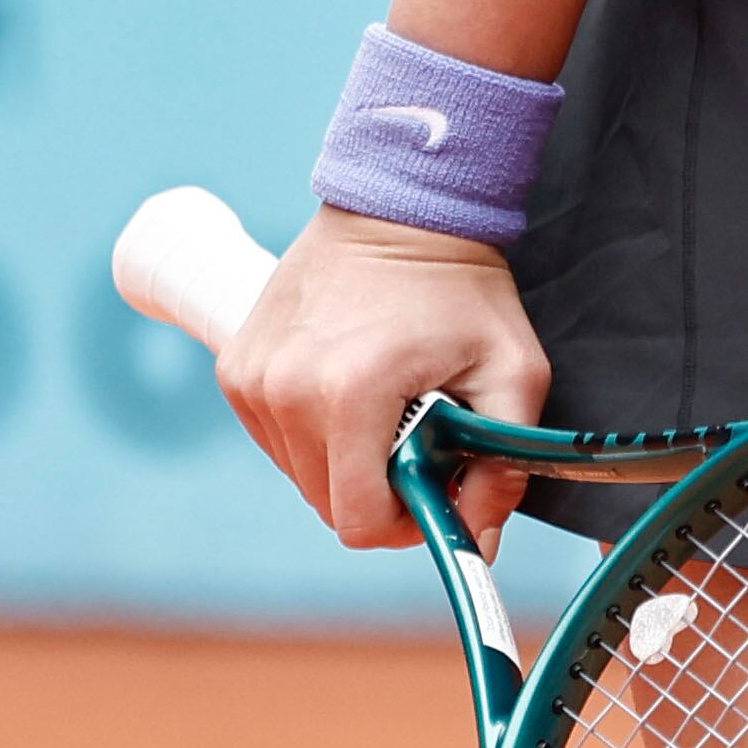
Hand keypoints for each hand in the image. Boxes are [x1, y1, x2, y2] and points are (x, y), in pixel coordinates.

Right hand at [219, 205, 550, 552]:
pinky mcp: (235, 369)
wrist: (400, 208)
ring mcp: (251, 379)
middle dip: (379, 489)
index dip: (403, 523)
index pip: (357, 520)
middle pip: (329, 503)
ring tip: (387, 402)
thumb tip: (479, 540)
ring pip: (301, 474)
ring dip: (346, 459)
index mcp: (351, 394)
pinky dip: (314, 430)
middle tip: (420, 438)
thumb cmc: (462, 288)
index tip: (433, 489)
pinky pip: (276, 439)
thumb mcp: (513, 372)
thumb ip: (501, 464)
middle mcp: (285, 390)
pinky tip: (350, 385)